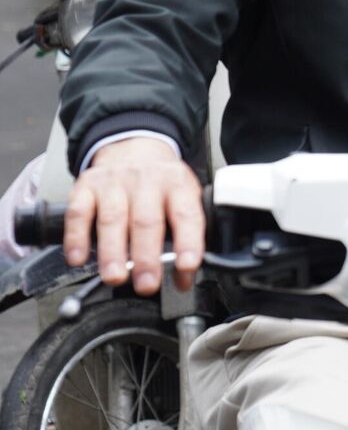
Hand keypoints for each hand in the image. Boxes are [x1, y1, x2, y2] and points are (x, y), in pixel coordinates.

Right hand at [65, 136, 202, 293]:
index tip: (188, 266)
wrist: (134, 145)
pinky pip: (79, 212)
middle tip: (147, 284)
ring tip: (115, 277)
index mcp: (178, 185)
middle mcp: (147, 181)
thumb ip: (186, 238)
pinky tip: (78, 259)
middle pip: (147, 220)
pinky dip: (76, 238)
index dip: (189, 242)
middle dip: (146, 257)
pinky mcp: (87, 186)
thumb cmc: (161, 183)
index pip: (187, 215)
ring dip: (112, 252)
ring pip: (113, 218)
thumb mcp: (183, 200)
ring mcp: (115, 182)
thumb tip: (183, 281)